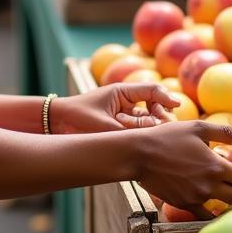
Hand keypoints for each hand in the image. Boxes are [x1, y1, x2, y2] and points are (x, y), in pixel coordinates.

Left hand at [51, 83, 178, 134]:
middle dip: (159, 117)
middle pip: (155, 107)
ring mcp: (124, 114)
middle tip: (157, 127)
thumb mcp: (104, 125)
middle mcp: (126, 101)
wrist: (56, 123)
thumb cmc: (77, 117)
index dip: (166, 97)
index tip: (176, 106)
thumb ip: (129, 132)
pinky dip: (139, 136)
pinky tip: (135, 142)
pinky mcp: (121, 127)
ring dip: (147, 128)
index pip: (152, 90)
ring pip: (148, 121)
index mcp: (122, 91)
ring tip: (134, 133)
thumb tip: (154, 136)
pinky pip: (138, 131)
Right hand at [134, 119, 231, 214]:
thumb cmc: (168, 137)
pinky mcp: (184, 204)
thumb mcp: (196, 128)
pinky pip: (204, 214)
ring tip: (222, 188)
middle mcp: (209, 186)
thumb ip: (223, 132)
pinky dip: (210, 210)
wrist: (140, 155)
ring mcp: (196, 198)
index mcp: (216, 167)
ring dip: (227, 198)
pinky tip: (209, 202)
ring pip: (223, 206)